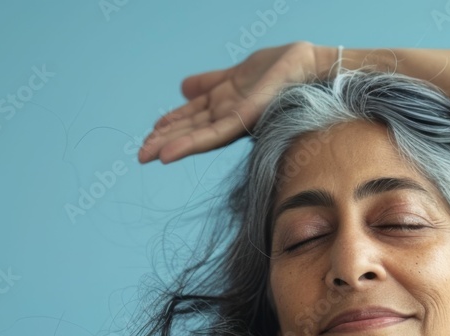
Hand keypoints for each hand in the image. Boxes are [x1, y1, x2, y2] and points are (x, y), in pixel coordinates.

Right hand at [138, 41, 324, 163]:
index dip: (170, 126)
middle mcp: (231, 115)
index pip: (192, 118)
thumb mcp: (237, 74)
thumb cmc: (282, 69)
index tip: (148, 136)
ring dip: (173, 146)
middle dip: (164, 141)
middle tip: (139, 155)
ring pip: (199, 136)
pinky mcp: (247, 118)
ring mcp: (238, 118)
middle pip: (192, 129)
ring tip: (149, 157)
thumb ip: (210, 83)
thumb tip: (182, 88)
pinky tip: (170, 152)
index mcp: (227, 105)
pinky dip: (190, 143)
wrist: (310, 64)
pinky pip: (214, 134)